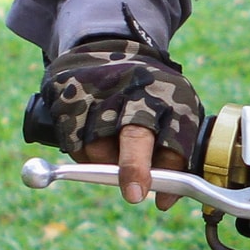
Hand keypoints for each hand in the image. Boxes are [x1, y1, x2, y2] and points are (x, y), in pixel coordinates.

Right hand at [40, 37, 203, 208]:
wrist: (112, 48)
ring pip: (98, 145)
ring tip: (111, 150)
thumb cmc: (152, 96)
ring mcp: (103, 92)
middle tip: (134, 194)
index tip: (163, 198)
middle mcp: (139, 91)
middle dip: (134, 168)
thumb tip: (164, 201)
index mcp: (173, 97)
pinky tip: (91, 141)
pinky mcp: (72, 96)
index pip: (177, 137)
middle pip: (136, 135)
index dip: (171, 171)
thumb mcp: (174, 113)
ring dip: (103, 162)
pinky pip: (72, 141)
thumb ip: (173, 154)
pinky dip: (81, 154)